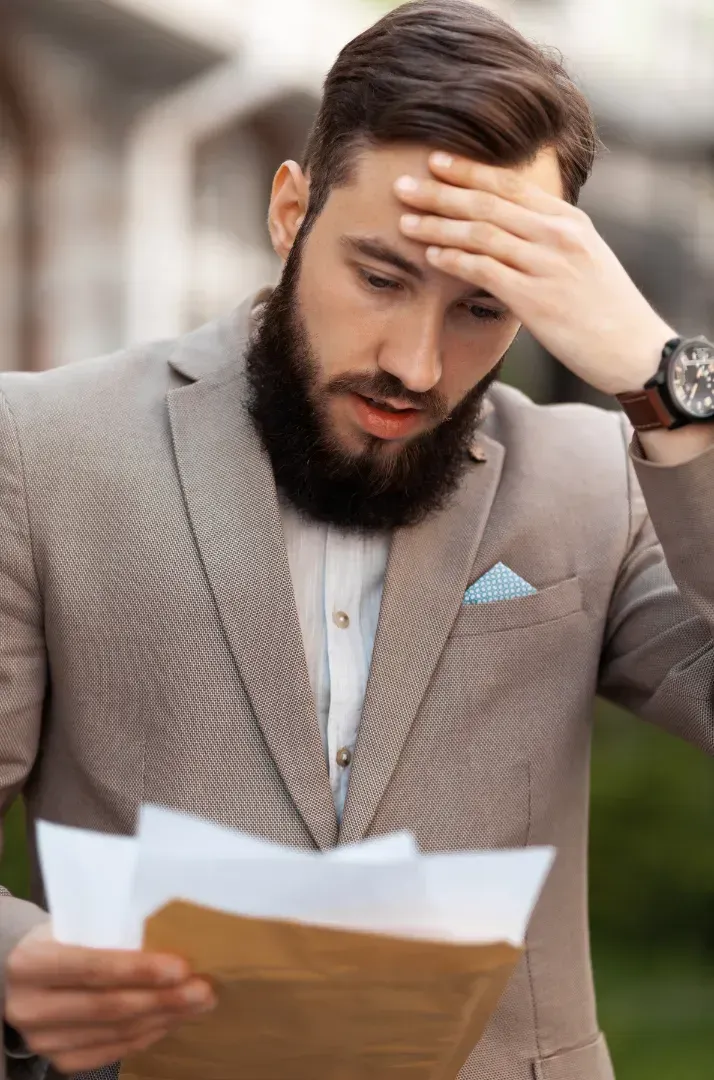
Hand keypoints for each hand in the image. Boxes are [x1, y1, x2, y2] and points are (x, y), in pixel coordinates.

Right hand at [5, 923, 215, 1073]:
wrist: (30, 972)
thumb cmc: (64, 936)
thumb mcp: (77, 923)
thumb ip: (114, 931)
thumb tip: (180, 934)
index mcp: (30, 963)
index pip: (92, 969)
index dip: (140, 970)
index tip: (182, 967)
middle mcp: (29, 1007)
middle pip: (108, 1006)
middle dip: (163, 998)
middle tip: (203, 989)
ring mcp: (42, 1041)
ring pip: (115, 1032)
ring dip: (163, 1018)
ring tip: (198, 1003)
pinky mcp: (59, 1061)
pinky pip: (112, 1051)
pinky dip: (147, 1036)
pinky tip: (172, 1019)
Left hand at [395, 153, 673, 395]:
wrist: (634, 349)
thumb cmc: (605, 309)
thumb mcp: (584, 258)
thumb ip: (548, 239)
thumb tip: (509, 231)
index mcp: (568, 219)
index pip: (510, 184)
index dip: (468, 170)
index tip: (435, 161)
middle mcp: (557, 235)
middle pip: (487, 203)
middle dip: (440, 192)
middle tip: (403, 185)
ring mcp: (547, 265)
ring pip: (481, 233)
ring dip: (438, 225)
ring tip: (405, 221)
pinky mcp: (536, 299)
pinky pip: (485, 271)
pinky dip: (455, 259)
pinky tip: (431, 255)